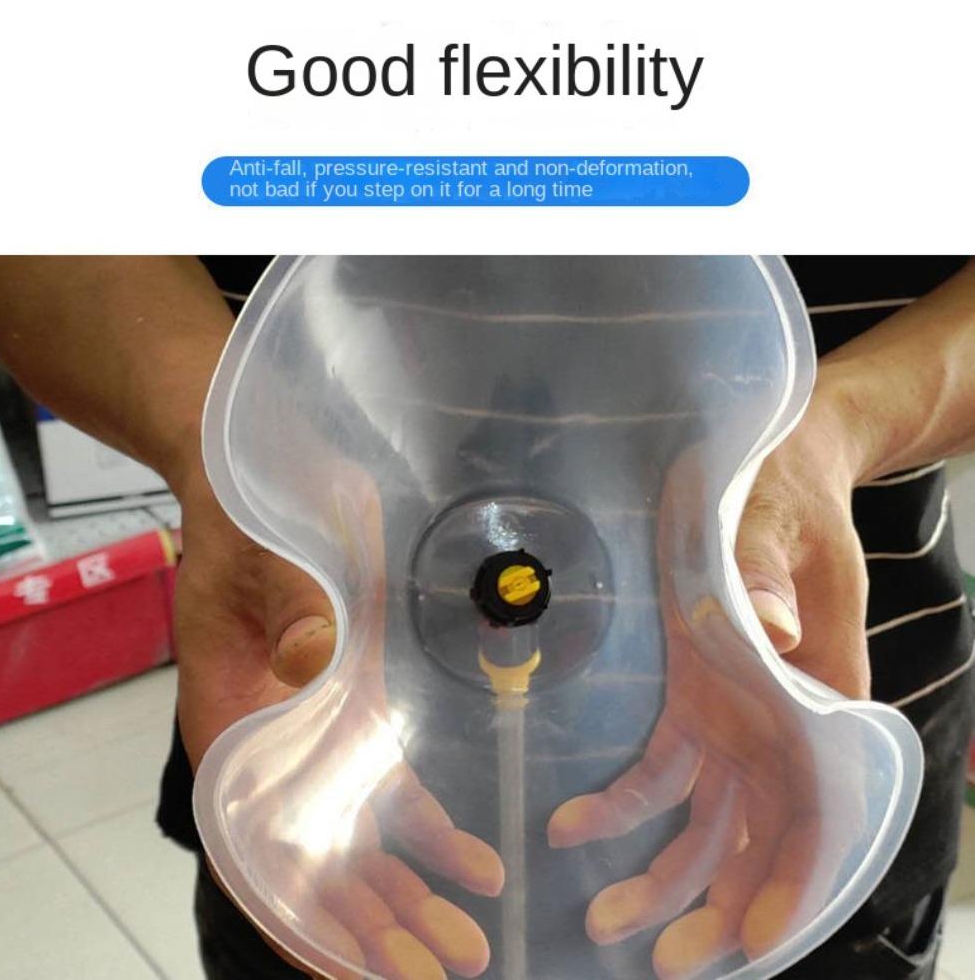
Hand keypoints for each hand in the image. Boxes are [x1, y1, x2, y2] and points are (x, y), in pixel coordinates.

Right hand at [172, 467, 502, 978]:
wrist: (263, 492)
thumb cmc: (249, 524)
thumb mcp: (261, 557)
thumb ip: (289, 607)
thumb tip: (312, 664)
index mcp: (231, 729)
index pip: (257, 848)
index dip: (301, 916)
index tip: (349, 970)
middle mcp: (273, 752)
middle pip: (318, 862)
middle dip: (374, 927)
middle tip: (437, 972)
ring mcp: (318, 739)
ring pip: (359, 842)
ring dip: (406, 900)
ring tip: (464, 947)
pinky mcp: (358, 715)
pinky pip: (393, 792)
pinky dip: (431, 836)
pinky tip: (477, 867)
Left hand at [547, 381, 868, 978]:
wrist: (777, 465)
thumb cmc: (790, 494)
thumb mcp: (785, 525)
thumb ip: (772, 576)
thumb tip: (767, 632)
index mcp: (814, 687)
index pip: (817, 808)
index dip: (791, 880)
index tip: (752, 941)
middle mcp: (774, 716)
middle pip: (757, 834)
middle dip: (714, 904)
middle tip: (661, 957)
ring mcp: (730, 713)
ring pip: (705, 819)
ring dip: (665, 877)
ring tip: (607, 917)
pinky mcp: (691, 696)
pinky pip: (661, 771)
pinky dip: (626, 808)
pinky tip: (578, 825)